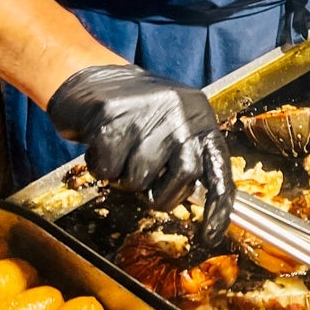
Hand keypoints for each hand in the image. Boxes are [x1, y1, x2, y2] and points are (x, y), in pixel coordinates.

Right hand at [48, 65, 234, 243]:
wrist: (90, 74)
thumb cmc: (134, 110)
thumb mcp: (172, 124)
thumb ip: (186, 155)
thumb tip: (199, 198)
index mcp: (198, 116)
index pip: (218, 167)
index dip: (218, 205)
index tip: (211, 235)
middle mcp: (179, 112)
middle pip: (184, 177)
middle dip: (160, 193)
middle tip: (144, 181)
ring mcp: (146, 114)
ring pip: (139, 179)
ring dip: (124, 177)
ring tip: (120, 150)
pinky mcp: (112, 118)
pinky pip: (107, 169)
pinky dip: (100, 165)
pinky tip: (101, 142)